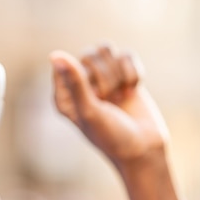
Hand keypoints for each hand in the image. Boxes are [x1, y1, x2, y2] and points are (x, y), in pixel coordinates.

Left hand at [49, 44, 168, 170]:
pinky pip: (127, 55)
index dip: (85, 77)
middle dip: (105, 78)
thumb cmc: (111, 136)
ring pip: (107, 50)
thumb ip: (74, 82)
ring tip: (120, 97)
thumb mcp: (90, 111)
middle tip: (110, 101)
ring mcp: (101, 78)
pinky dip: (133, 73)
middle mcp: (79, 84)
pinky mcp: (122, 75)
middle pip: (89, 54)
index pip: (66, 63)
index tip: (94, 98)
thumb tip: (54, 54)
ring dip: (119, 74)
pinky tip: (132, 92)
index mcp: (63, 93)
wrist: (144, 150)